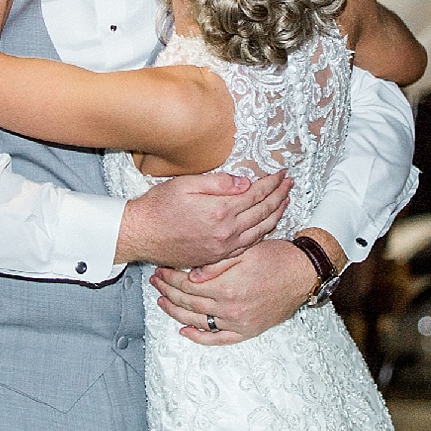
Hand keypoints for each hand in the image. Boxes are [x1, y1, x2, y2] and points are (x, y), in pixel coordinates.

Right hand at [116, 170, 290, 268]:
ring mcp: (223, 248)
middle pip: (262, 212)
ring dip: (276, 215)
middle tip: (290, 184)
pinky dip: (262, 234)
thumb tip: (244, 182)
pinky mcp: (216, 257)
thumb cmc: (158, 207)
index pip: (256, 193)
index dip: (271, 182)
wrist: (141, 235)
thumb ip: (218, 182)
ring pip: (259, 231)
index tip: (281, 173)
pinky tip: (266, 226)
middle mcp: (226, 232)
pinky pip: (247, 246)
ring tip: (285, 202)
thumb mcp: (186, 184)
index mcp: (220, 211)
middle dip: (279, 196)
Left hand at [153, 237, 320, 345]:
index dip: (171, 276)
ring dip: (176, 313)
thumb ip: (216, 263)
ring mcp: (238, 323)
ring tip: (163, 302)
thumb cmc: (277, 258)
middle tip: (157, 282)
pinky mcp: (246, 331)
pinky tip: (185, 332)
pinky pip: (217, 339)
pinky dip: (199, 337)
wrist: (303, 273)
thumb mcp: (245, 251)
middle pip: (188, 302)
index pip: (187, 284)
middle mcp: (230, 308)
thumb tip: (191, 274)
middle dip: (168, 291)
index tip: (161, 269)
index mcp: (227, 286)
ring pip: (197, 321)